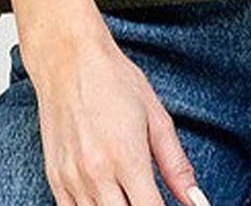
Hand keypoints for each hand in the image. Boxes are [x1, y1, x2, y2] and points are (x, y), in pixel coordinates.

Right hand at [21, 20, 210, 205]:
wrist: (68, 59)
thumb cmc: (113, 80)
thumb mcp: (155, 116)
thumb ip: (175, 164)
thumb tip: (196, 199)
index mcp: (127, 157)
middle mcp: (96, 174)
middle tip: (150, 196)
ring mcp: (72, 179)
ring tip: (130, 193)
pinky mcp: (55, 178)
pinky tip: (107, 197)